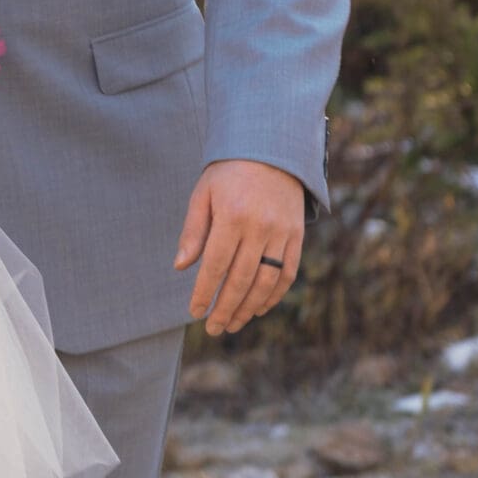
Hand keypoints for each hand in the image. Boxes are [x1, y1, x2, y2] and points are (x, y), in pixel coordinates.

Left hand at [174, 159, 304, 335]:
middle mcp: (259, 227)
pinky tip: (258, 309)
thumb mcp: (203, 194)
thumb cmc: (229, 173)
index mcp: (232, 216)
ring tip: (233, 324)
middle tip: (213, 328)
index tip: (194, 312)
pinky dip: (274, 295)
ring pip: (266, 282)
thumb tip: (181, 267)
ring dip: (248, 308)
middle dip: (225, 308)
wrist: (272, 150)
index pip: (215, 265)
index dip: (204, 292)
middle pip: (241, 279)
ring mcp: (282, 232)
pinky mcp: (297, 235)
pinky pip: (287, 273)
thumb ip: (193, 231)